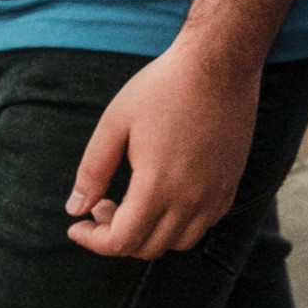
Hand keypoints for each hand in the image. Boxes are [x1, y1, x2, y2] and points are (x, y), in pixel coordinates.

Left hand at [65, 37, 260, 259]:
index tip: (76, 225)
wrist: (220, 60)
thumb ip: (93, 171)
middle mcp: (191, 197)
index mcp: (158, 185)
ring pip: (180, 241)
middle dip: (116, 236)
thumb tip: (76, 209)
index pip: (120, 242)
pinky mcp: (232, 180)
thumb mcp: (115, 123)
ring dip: (151, 234)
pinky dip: (182, 222)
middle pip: (148, 247)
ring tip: (134, 202)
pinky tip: (168, 192)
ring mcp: (216, 190)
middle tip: (101, 204)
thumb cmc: (164, 86)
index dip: (92, 240)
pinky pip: (206, 222)